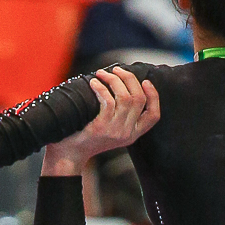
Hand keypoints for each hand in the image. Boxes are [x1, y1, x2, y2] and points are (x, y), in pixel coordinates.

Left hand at [42, 68, 160, 175]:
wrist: (71, 154)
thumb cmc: (88, 137)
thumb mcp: (112, 130)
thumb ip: (122, 115)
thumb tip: (123, 83)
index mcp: (133, 134)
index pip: (154, 115)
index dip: (154, 96)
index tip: (146, 81)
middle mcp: (127, 133)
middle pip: (139, 99)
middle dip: (129, 79)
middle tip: (117, 70)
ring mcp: (115, 131)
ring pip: (124, 97)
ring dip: (114, 80)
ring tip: (102, 74)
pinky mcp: (101, 127)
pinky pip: (107, 101)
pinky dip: (101, 87)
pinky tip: (94, 83)